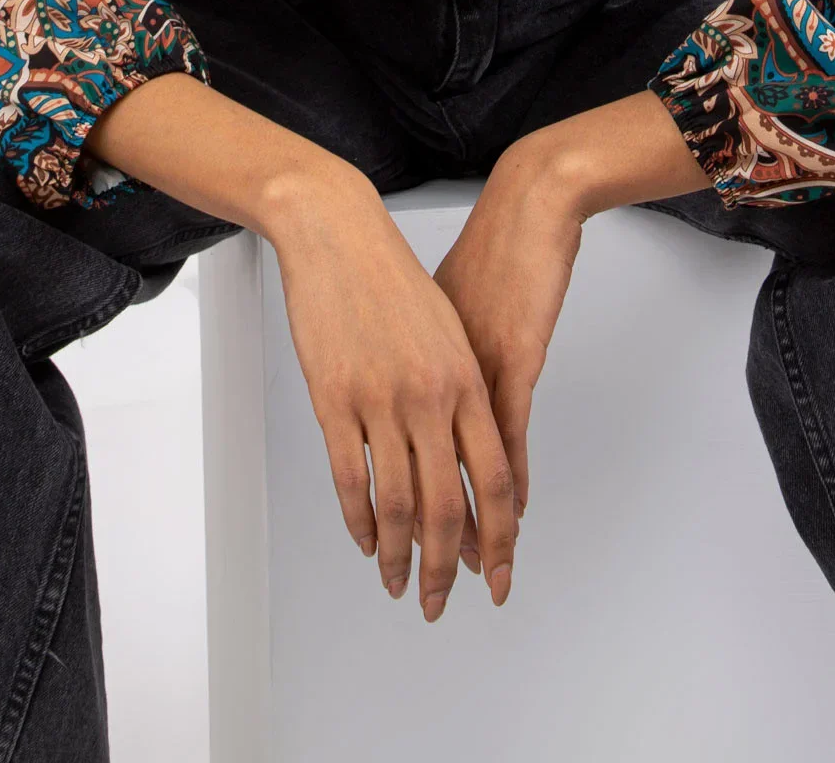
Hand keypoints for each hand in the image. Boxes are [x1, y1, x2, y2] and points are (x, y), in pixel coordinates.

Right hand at [268, 170, 518, 621]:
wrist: (340, 232)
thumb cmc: (394, 278)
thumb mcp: (447, 332)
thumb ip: (462, 392)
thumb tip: (470, 454)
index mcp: (467, 377)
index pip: (495, 476)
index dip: (500, 534)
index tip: (498, 572)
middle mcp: (431, 394)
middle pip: (448, 504)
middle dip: (447, 565)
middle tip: (440, 601)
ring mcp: (381, 398)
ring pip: (397, 501)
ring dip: (398, 554)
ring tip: (397, 582)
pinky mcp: (334, 397)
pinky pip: (350, 477)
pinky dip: (359, 518)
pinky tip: (365, 540)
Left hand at [430, 141, 587, 540]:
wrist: (524, 205)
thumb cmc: (485, 249)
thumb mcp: (441, 308)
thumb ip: (432, 356)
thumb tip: (423, 394)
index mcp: (411, 365)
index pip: (390, 458)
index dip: (393, 517)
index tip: (392, 559)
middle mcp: (431, 376)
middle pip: (423, 479)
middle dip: (429, 545)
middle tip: (431, 593)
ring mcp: (469, 370)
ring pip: (462, 470)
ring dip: (473, 530)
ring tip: (478, 572)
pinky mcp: (511, 359)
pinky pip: (504, 437)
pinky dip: (506, 482)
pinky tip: (512, 514)